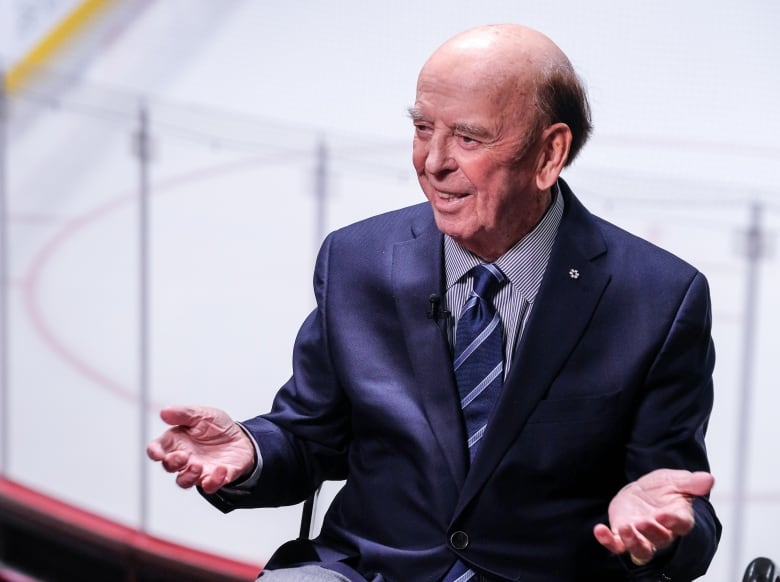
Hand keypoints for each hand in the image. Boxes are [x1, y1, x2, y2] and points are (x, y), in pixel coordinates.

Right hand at [146, 405, 255, 493]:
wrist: (242, 438)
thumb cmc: (217, 427)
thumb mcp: (202, 414)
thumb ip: (183, 414)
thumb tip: (164, 411)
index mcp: (177, 441)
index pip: (158, 449)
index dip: (154, 452)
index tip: (158, 453)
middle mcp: (185, 458)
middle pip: (169, 467)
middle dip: (172, 463)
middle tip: (183, 456)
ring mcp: (198, 470)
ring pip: (184, 481)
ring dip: (189, 476)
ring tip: (198, 466)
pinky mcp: (214, 478)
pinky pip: (209, 486)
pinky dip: (213, 481)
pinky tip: (221, 469)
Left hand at [593, 469, 713, 565]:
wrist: (643, 491)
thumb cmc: (663, 488)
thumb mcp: (676, 480)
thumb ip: (691, 482)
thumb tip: (709, 479)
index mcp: (678, 517)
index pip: (681, 524)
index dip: (674, 522)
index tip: (665, 514)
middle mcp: (661, 530)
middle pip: (660, 539)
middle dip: (652, 532)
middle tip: (642, 522)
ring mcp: (641, 535)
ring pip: (641, 549)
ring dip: (633, 541)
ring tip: (625, 528)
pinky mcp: (622, 535)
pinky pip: (616, 545)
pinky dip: (607, 540)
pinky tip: (599, 530)